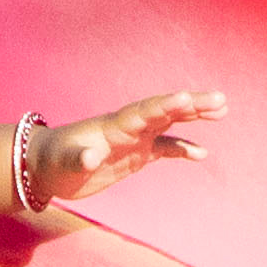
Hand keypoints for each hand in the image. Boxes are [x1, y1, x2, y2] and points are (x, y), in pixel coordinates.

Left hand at [34, 89, 219, 202]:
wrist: (45, 168)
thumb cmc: (52, 161)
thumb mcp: (63, 162)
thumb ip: (78, 159)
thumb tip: (91, 158)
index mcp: (113, 126)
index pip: (144, 112)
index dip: (165, 105)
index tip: (187, 98)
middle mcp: (128, 128)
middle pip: (164, 112)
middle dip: (191, 105)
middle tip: (220, 99)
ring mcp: (134, 140)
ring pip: (169, 123)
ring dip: (193, 117)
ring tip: (221, 110)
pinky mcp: (135, 155)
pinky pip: (164, 148)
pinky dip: (182, 148)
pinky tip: (201, 153)